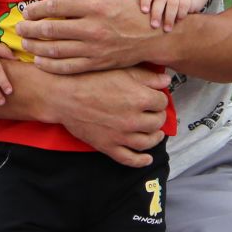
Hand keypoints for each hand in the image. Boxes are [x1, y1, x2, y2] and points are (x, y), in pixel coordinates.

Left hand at [18, 0, 165, 74]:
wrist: (151, 35)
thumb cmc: (127, 10)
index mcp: (93, 5)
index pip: (55, 6)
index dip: (35, 9)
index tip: (26, 11)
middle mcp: (92, 27)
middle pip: (50, 29)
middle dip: (30, 29)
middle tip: (19, 29)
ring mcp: (94, 48)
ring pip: (55, 50)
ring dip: (35, 48)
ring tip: (25, 44)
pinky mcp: (97, 63)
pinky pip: (67, 67)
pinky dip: (50, 65)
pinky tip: (40, 62)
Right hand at [49, 66, 171, 166]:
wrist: (64, 96)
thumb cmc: (90, 79)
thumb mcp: (121, 71)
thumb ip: (147, 77)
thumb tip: (166, 82)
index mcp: (139, 98)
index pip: (162, 102)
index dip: (159, 99)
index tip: (154, 98)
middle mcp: (134, 119)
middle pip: (157, 122)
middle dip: (158, 116)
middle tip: (154, 113)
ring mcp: (121, 136)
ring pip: (147, 141)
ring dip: (155, 137)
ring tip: (156, 133)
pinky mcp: (108, 146)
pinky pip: (129, 159)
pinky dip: (141, 161)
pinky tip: (147, 158)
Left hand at [139, 0, 194, 31]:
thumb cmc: (165, 5)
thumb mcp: (156, 5)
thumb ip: (149, 12)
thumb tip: (141, 29)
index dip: (145, 1)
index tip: (144, 11)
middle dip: (157, 13)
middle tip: (154, 26)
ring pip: (172, 3)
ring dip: (169, 17)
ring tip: (167, 29)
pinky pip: (184, 4)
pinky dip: (181, 13)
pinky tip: (178, 21)